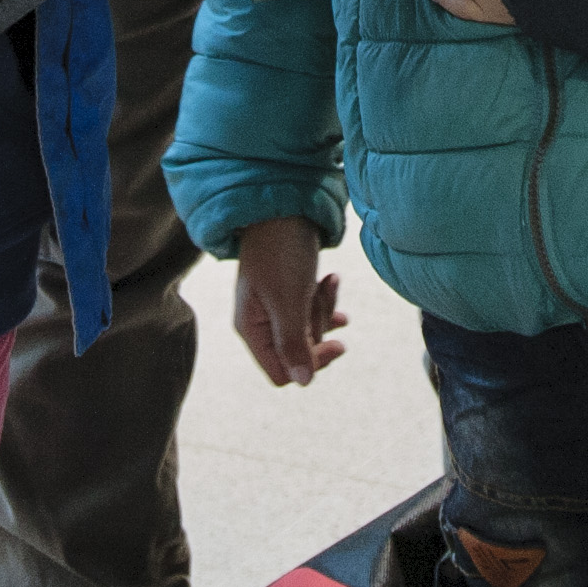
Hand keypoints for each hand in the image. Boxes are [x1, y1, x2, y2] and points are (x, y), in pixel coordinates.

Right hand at [232, 218, 351, 386]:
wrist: (282, 204)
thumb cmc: (281, 251)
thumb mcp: (288, 300)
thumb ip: (292, 343)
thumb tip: (302, 382)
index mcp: (250, 329)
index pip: (282, 372)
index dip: (310, 364)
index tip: (336, 343)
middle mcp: (258, 322)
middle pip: (299, 351)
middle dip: (318, 327)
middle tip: (320, 296)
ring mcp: (272, 306)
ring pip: (308, 329)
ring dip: (323, 308)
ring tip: (328, 281)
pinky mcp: (287, 290)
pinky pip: (310, 309)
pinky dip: (324, 298)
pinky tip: (332, 281)